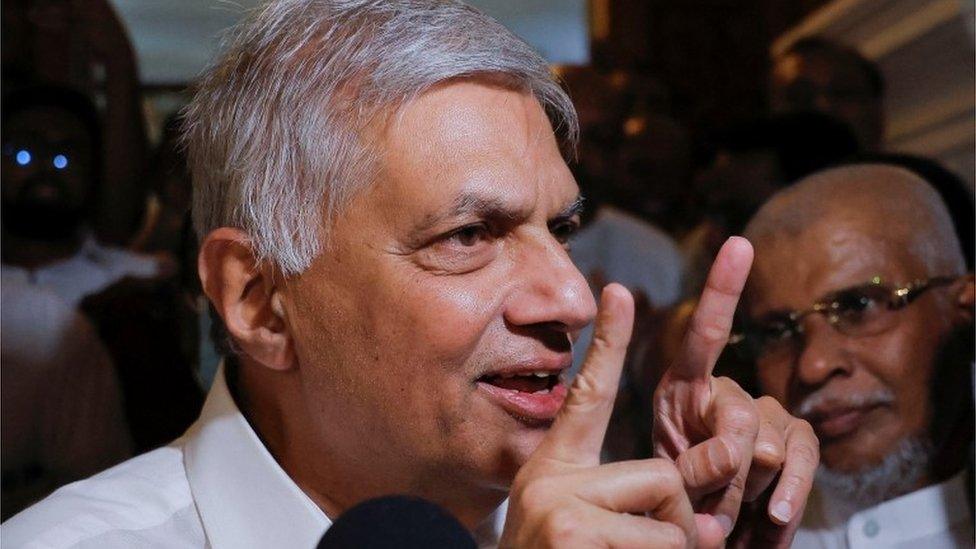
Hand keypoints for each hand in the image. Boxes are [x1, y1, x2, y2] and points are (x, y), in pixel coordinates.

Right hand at [501, 285, 720, 548]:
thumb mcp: (592, 527)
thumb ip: (648, 506)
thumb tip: (717, 509)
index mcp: (556, 467)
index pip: (588, 393)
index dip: (609, 341)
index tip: (620, 287)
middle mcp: (551, 480)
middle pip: (665, 478)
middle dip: (681, 523)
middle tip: (645, 547)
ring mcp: (559, 513)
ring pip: (676, 527)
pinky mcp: (572, 539)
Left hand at [652, 237, 818, 545]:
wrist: (704, 531)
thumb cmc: (674, 500)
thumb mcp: (666, 479)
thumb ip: (691, 464)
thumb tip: (739, 451)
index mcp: (684, 386)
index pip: (706, 334)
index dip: (724, 289)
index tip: (739, 244)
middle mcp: (727, 390)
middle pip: (740, 412)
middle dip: (723, 466)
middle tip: (706, 501)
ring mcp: (767, 414)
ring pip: (770, 441)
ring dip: (749, 489)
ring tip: (729, 516)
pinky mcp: (796, 442)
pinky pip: (804, 456)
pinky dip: (792, 490)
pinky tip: (775, 517)